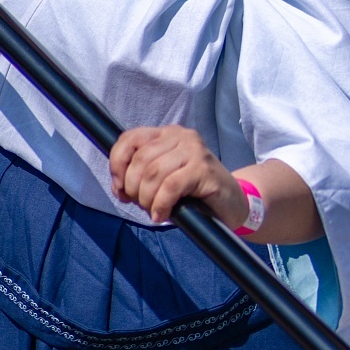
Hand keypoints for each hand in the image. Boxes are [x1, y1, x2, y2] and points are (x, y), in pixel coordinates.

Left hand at [108, 125, 250, 225]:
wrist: (232, 203)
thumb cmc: (195, 192)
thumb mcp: (163, 179)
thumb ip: (140, 177)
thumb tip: (118, 188)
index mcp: (167, 133)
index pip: (130, 139)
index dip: (117, 164)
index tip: (119, 189)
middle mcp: (181, 136)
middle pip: (140, 159)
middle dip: (133, 188)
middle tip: (141, 205)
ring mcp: (194, 150)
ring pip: (153, 173)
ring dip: (147, 199)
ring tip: (154, 211)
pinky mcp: (204, 169)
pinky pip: (170, 187)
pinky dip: (161, 204)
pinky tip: (162, 215)